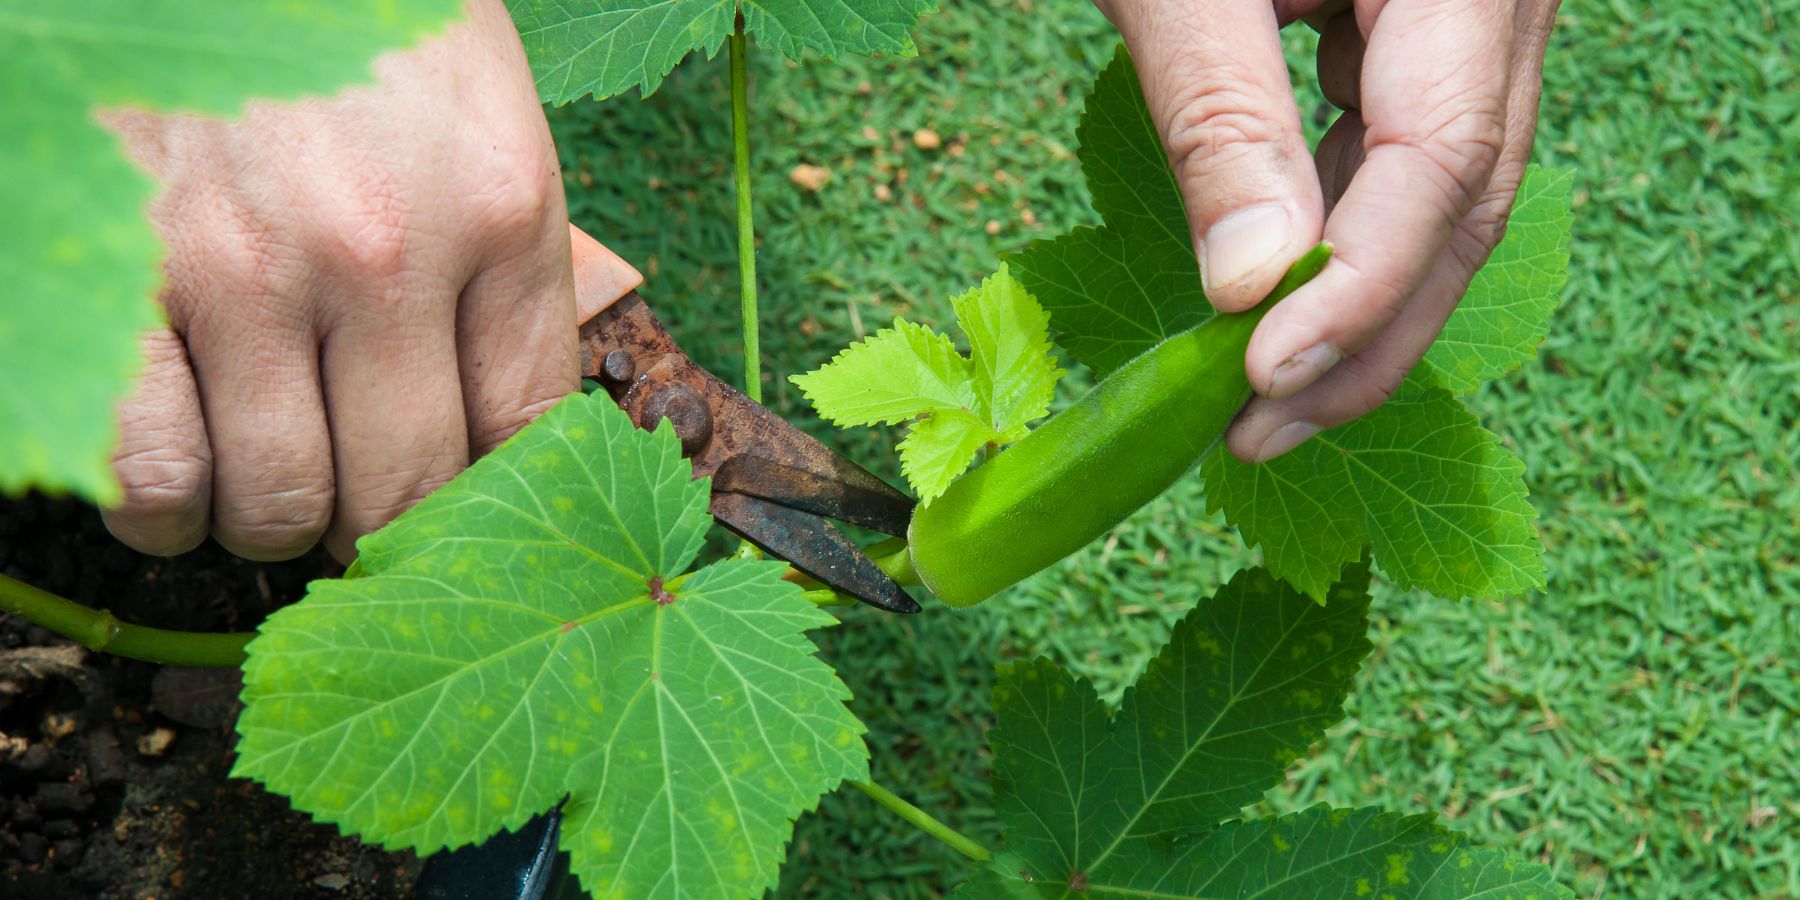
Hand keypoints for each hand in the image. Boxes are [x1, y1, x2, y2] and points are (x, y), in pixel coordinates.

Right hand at [99, 0, 640, 561]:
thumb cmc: (345, 24)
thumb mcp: (473, 107)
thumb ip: (503, 253)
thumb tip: (511, 418)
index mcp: (498, 205)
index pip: (527, 431)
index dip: (492, 501)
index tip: (462, 511)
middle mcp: (387, 252)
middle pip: (410, 492)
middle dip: (384, 528)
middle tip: (356, 510)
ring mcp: (251, 272)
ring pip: (283, 509)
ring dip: (276, 525)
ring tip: (268, 486)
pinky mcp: (125, 281)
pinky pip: (155, 477)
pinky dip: (164, 513)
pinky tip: (180, 487)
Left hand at [1094, 0, 1558, 460]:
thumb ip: (1221, 117)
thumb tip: (1252, 287)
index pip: (1448, 153)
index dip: (1362, 284)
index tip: (1264, 377)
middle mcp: (1496, 1)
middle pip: (1465, 196)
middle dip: (1368, 333)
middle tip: (1260, 433)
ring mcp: (1466, 20)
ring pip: (1441, 191)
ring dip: (1351, 302)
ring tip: (1256, 400)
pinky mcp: (1417, 32)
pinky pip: (1395, 149)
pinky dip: (1335, 236)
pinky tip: (1272, 308)